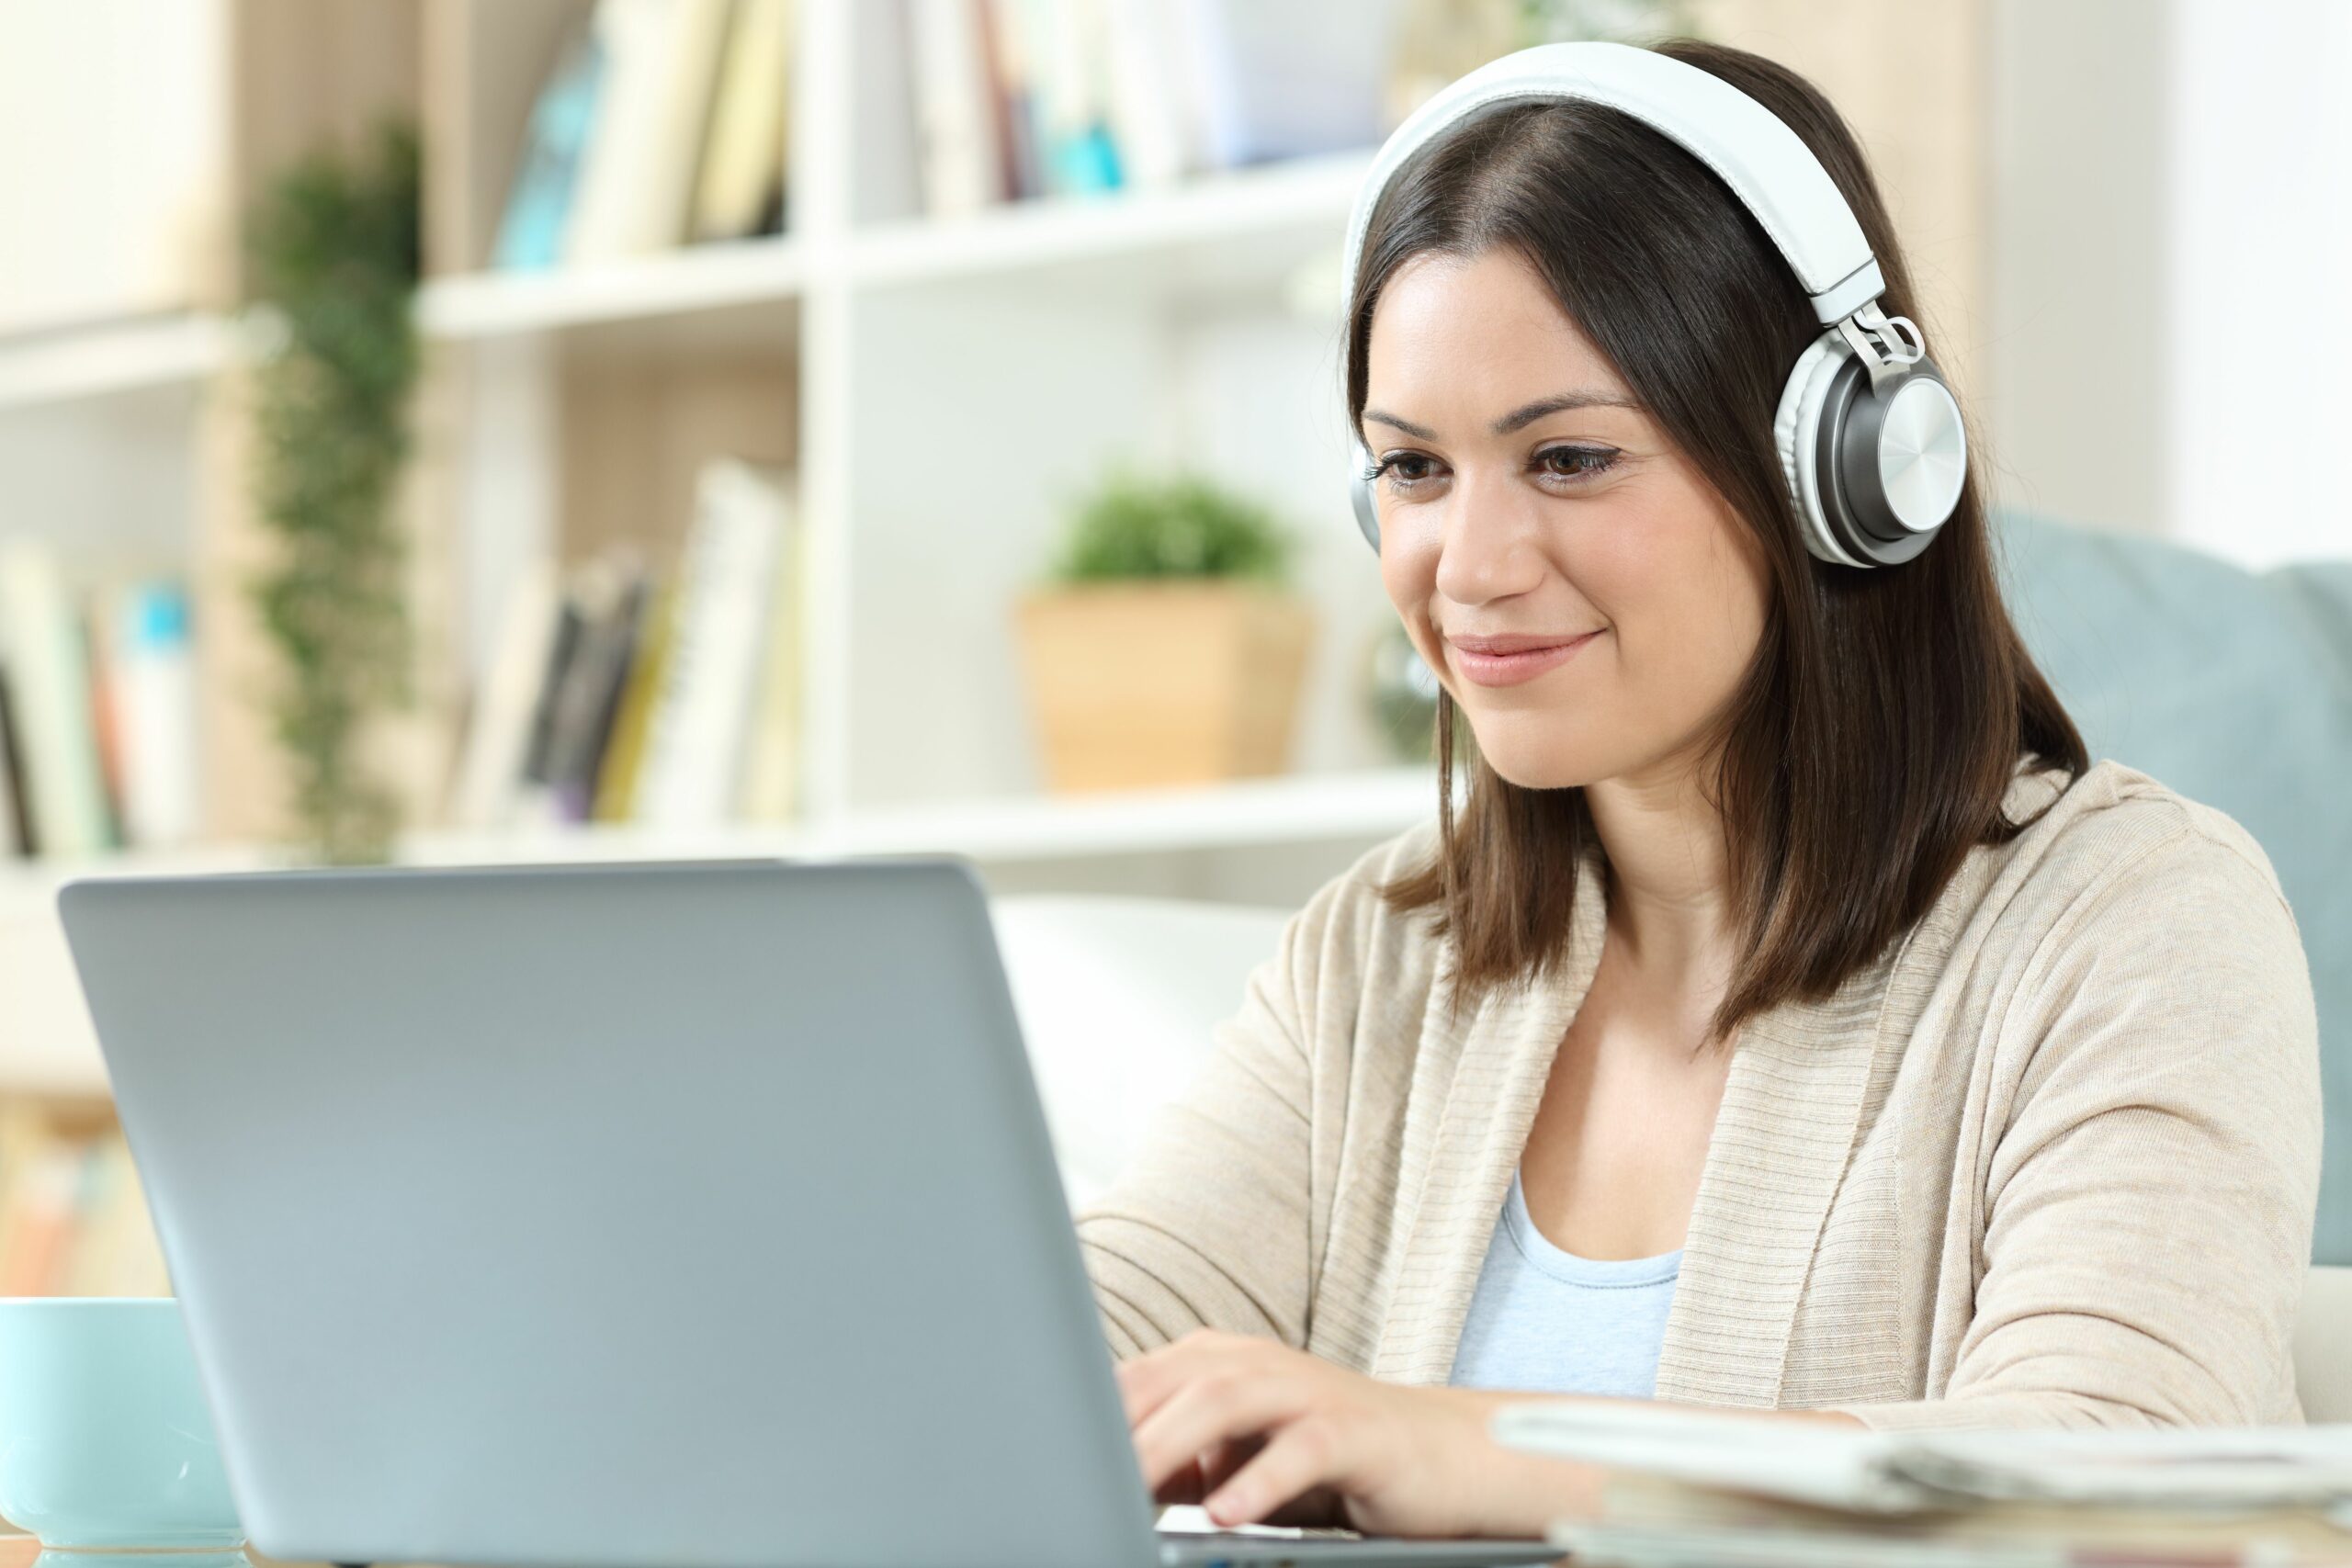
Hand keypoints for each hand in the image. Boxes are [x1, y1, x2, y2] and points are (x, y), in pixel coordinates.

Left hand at [1115, 1328, 1596, 1538]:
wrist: (1441, 1458)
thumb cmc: (1332, 1459)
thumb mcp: (1242, 1460)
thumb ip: (1181, 1463)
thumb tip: (1107, 1484)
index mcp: (1221, 1363)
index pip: (1139, 1381)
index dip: (1092, 1416)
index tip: (1046, 1455)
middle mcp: (1258, 1364)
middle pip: (1172, 1382)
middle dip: (1121, 1426)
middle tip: (1076, 1476)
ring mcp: (1307, 1393)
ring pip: (1225, 1402)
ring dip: (1173, 1445)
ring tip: (1134, 1489)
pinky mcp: (1353, 1432)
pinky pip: (1301, 1449)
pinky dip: (1259, 1479)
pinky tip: (1228, 1512)